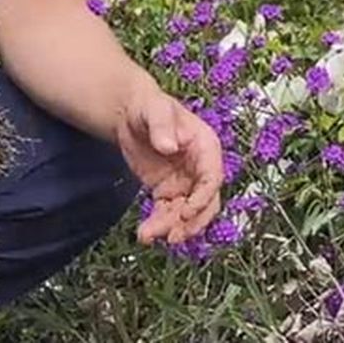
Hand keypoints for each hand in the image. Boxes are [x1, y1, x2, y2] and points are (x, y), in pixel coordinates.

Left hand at [115, 90, 223, 245]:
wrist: (130, 114)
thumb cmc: (149, 106)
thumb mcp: (154, 109)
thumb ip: (162, 126)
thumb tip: (169, 146)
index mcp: (206, 147)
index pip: (213, 178)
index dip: (203, 198)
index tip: (186, 212)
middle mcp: (200, 169)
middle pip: (205, 203)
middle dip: (191, 222)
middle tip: (172, 236)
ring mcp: (185, 183)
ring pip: (187, 213)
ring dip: (172, 228)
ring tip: (148, 236)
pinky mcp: (167, 191)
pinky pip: (167, 213)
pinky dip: (159, 225)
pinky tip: (145, 235)